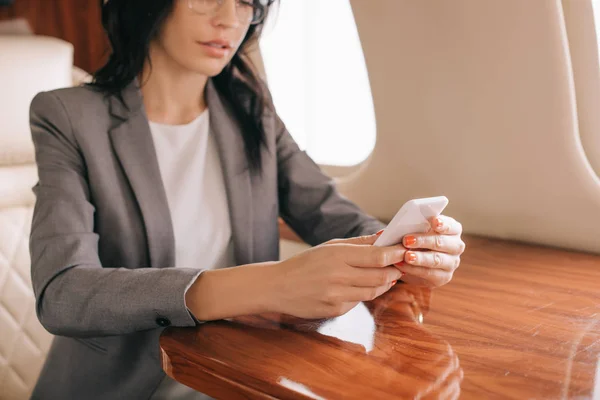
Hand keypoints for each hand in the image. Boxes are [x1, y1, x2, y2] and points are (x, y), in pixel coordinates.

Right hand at [270, 234, 405, 318]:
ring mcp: (337, 295)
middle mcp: (338, 276)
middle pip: (380, 275)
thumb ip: (358, 243)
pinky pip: (359, 301)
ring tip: (388, 275)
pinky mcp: (335, 310)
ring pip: (374, 291)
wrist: (278, 287)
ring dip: (385, 283)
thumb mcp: (328, 246)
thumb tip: (383, 236)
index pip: (377, 256)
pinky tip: (363, 286)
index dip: (395, 254)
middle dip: (395, 270)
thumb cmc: (304, 263)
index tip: (404, 250)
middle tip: (401, 264)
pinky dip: (365, 293)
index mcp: (337, 255)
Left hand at [396, 215, 464, 286]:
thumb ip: (415, 226)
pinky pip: (429, 273)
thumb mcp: (417, 230)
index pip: (451, 226)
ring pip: (436, 260)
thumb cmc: (416, 239)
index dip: (443, 224)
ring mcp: (452, 262)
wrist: (412, 261)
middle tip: (406, 240)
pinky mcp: (444, 277)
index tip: (434, 221)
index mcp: (453, 230)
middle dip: (423, 241)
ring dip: (420, 258)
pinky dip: (414, 269)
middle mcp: (456, 246)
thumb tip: (403, 226)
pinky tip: (402, 265)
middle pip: (441, 242)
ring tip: (406, 256)